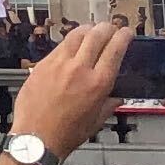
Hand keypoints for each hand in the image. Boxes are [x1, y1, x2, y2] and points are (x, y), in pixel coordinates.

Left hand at [8, 15, 128, 158]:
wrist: (37, 137)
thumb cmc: (68, 133)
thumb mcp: (97, 120)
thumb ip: (110, 104)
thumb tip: (118, 96)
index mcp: (98, 83)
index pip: (115, 49)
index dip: (123, 36)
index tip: (127, 32)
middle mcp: (79, 68)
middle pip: (96, 34)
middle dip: (107, 27)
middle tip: (111, 27)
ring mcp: (58, 63)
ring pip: (76, 35)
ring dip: (88, 29)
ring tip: (93, 30)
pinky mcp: (42, 64)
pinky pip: (59, 46)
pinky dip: (70, 42)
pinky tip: (72, 46)